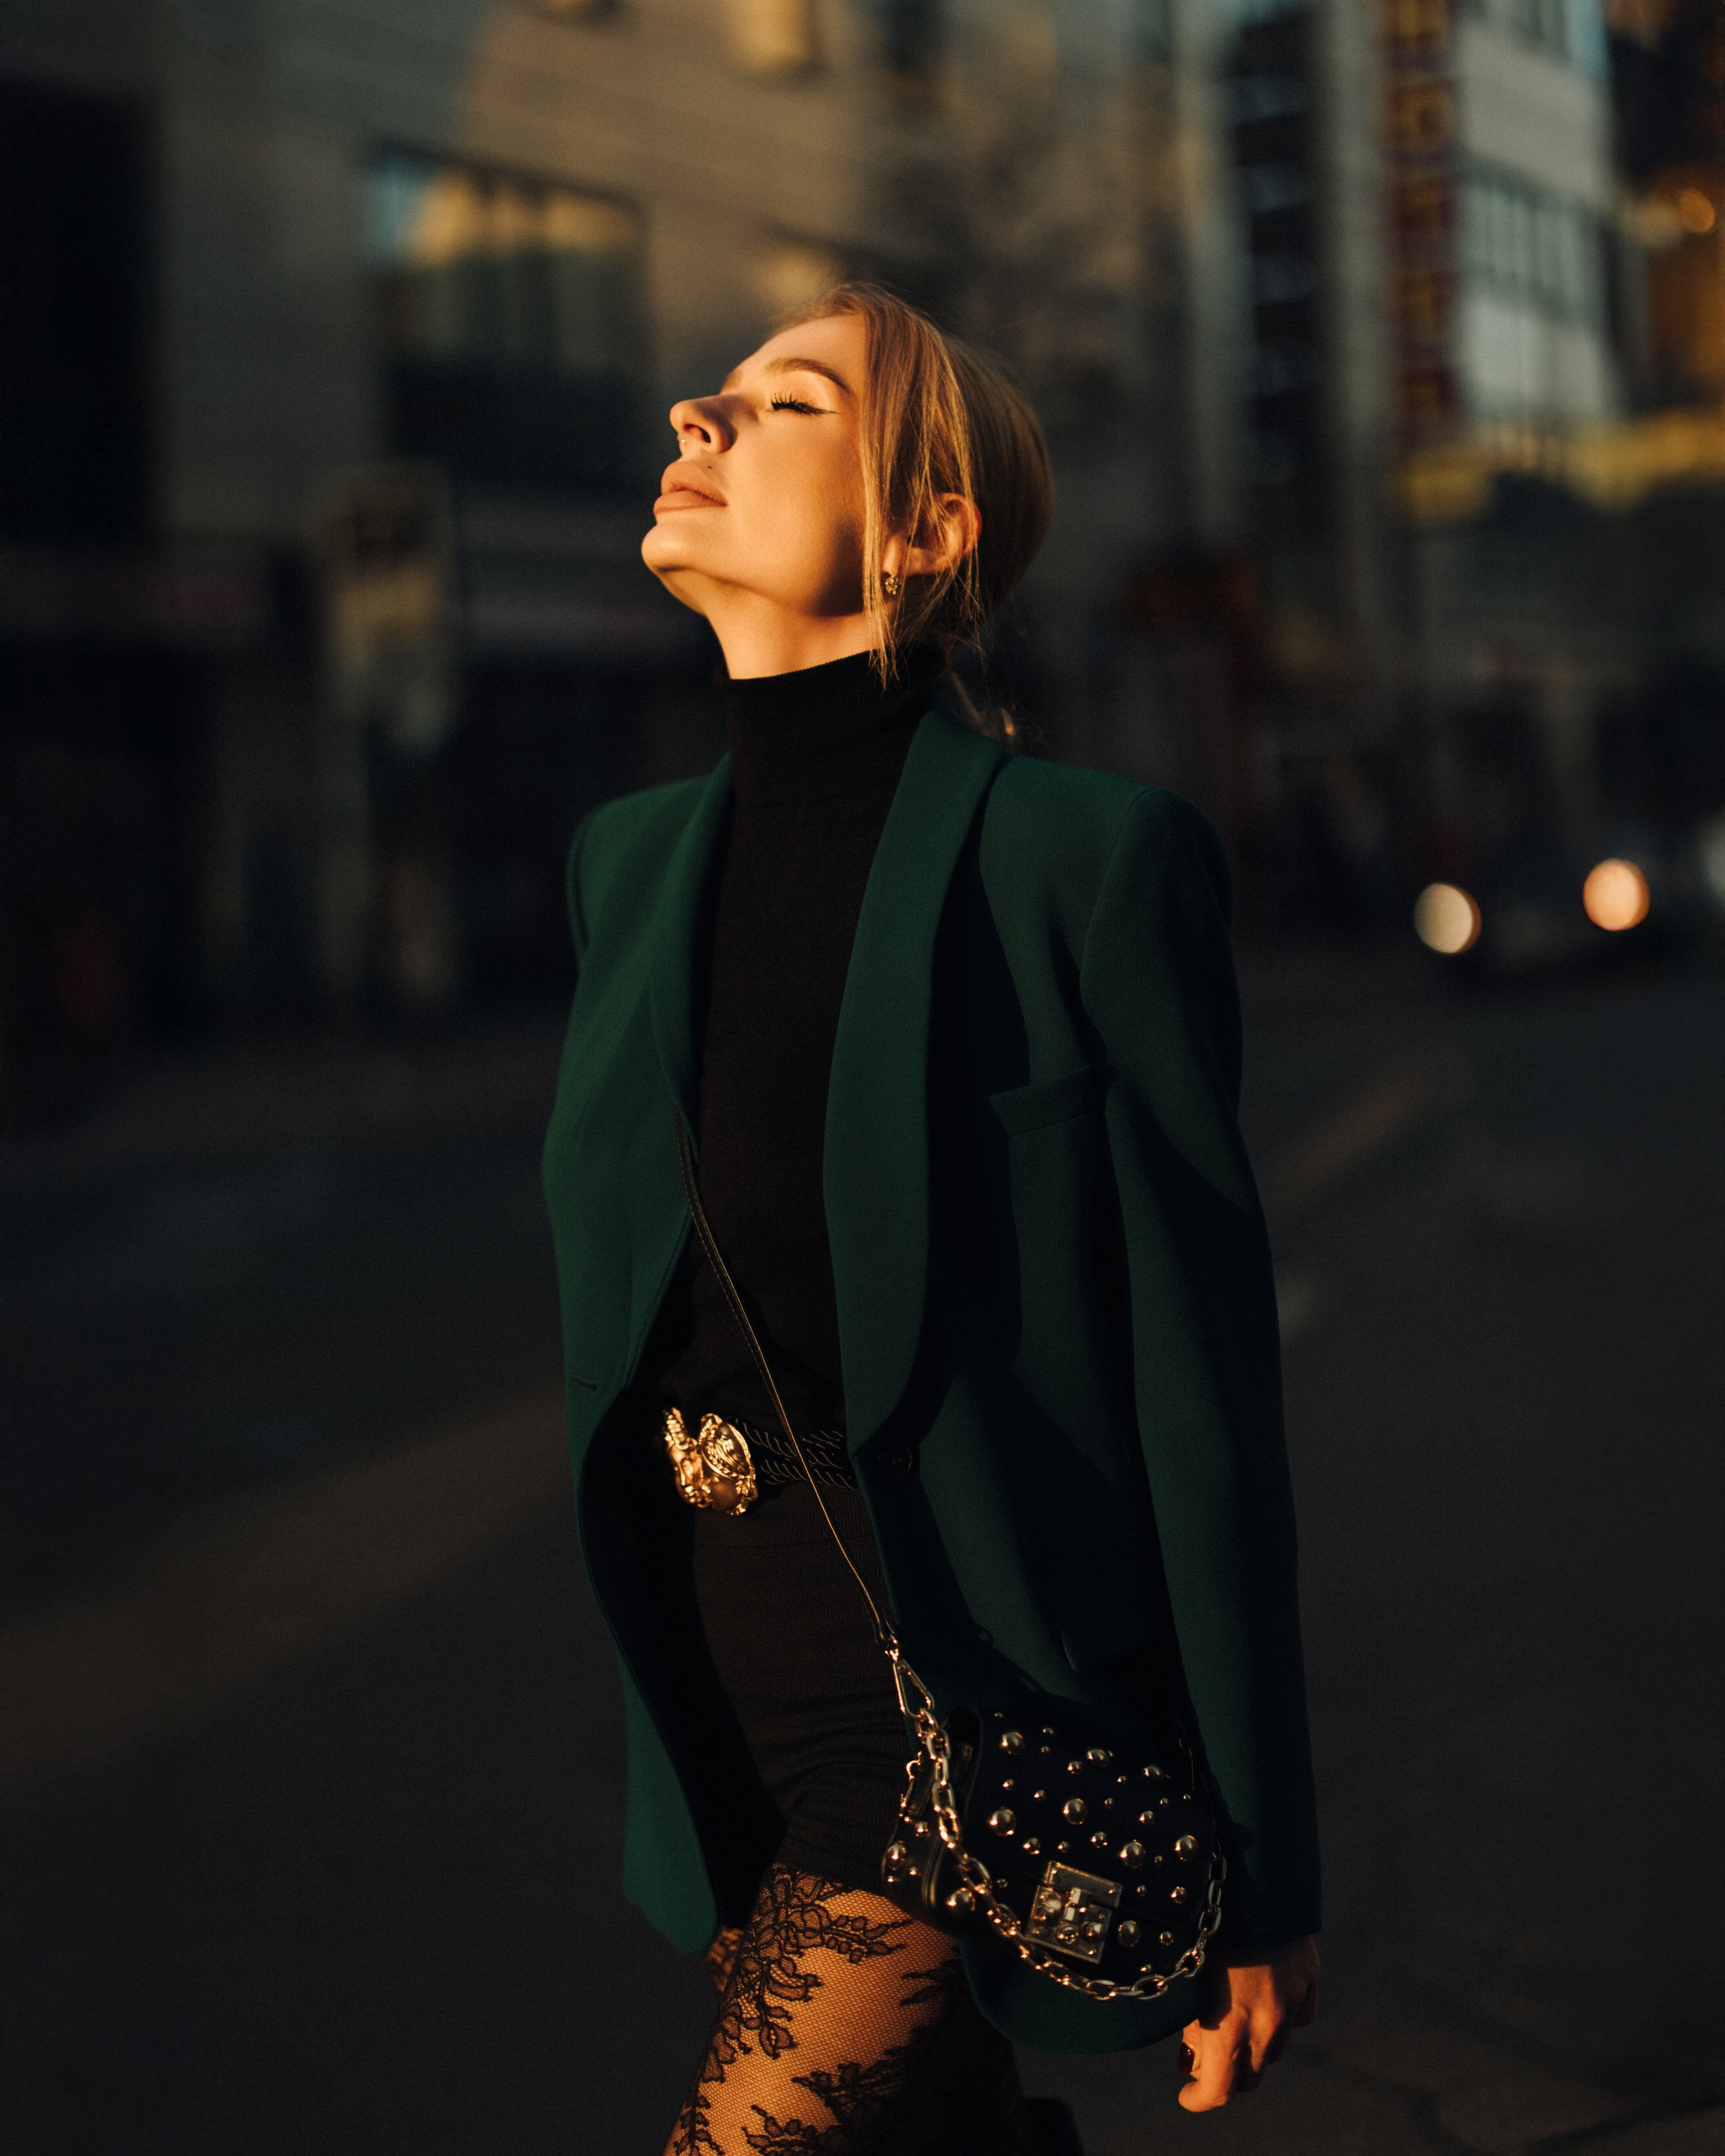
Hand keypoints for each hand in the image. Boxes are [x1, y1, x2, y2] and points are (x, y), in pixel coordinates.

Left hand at [1177, 1937, 1318, 2109]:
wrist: (1252, 1879)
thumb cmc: (1206, 1924)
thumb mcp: (1188, 1976)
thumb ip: (1193, 2022)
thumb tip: (1192, 2056)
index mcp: (1231, 2025)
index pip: (1220, 2091)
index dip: (1199, 2099)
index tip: (1186, 2094)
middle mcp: (1267, 2022)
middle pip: (1250, 2077)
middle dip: (1227, 2075)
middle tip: (1204, 2057)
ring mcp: (1291, 2002)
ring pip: (1275, 2048)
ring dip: (1254, 2045)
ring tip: (1231, 2020)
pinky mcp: (1309, 1979)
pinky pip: (1299, 2016)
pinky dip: (1282, 2016)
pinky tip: (1263, 1994)